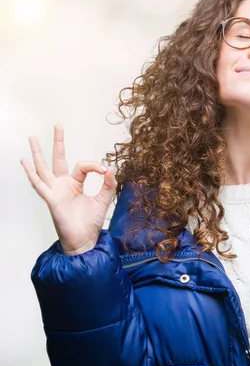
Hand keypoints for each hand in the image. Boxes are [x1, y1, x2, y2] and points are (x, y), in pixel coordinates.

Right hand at [20, 125, 117, 254]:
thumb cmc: (90, 222)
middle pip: (58, 159)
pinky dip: (31, 174)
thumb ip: (108, 184)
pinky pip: (39, 185)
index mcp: (75, 184)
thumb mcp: (104, 200)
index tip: (104, 170)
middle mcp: (63, 185)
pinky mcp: (51, 200)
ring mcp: (55, 191)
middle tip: (58, 125)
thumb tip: (111, 168)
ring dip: (38, 153)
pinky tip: (24, 162)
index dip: (93, 165)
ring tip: (33, 137)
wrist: (85, 240)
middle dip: (58, 143)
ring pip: (44, 168)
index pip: (82, 166)